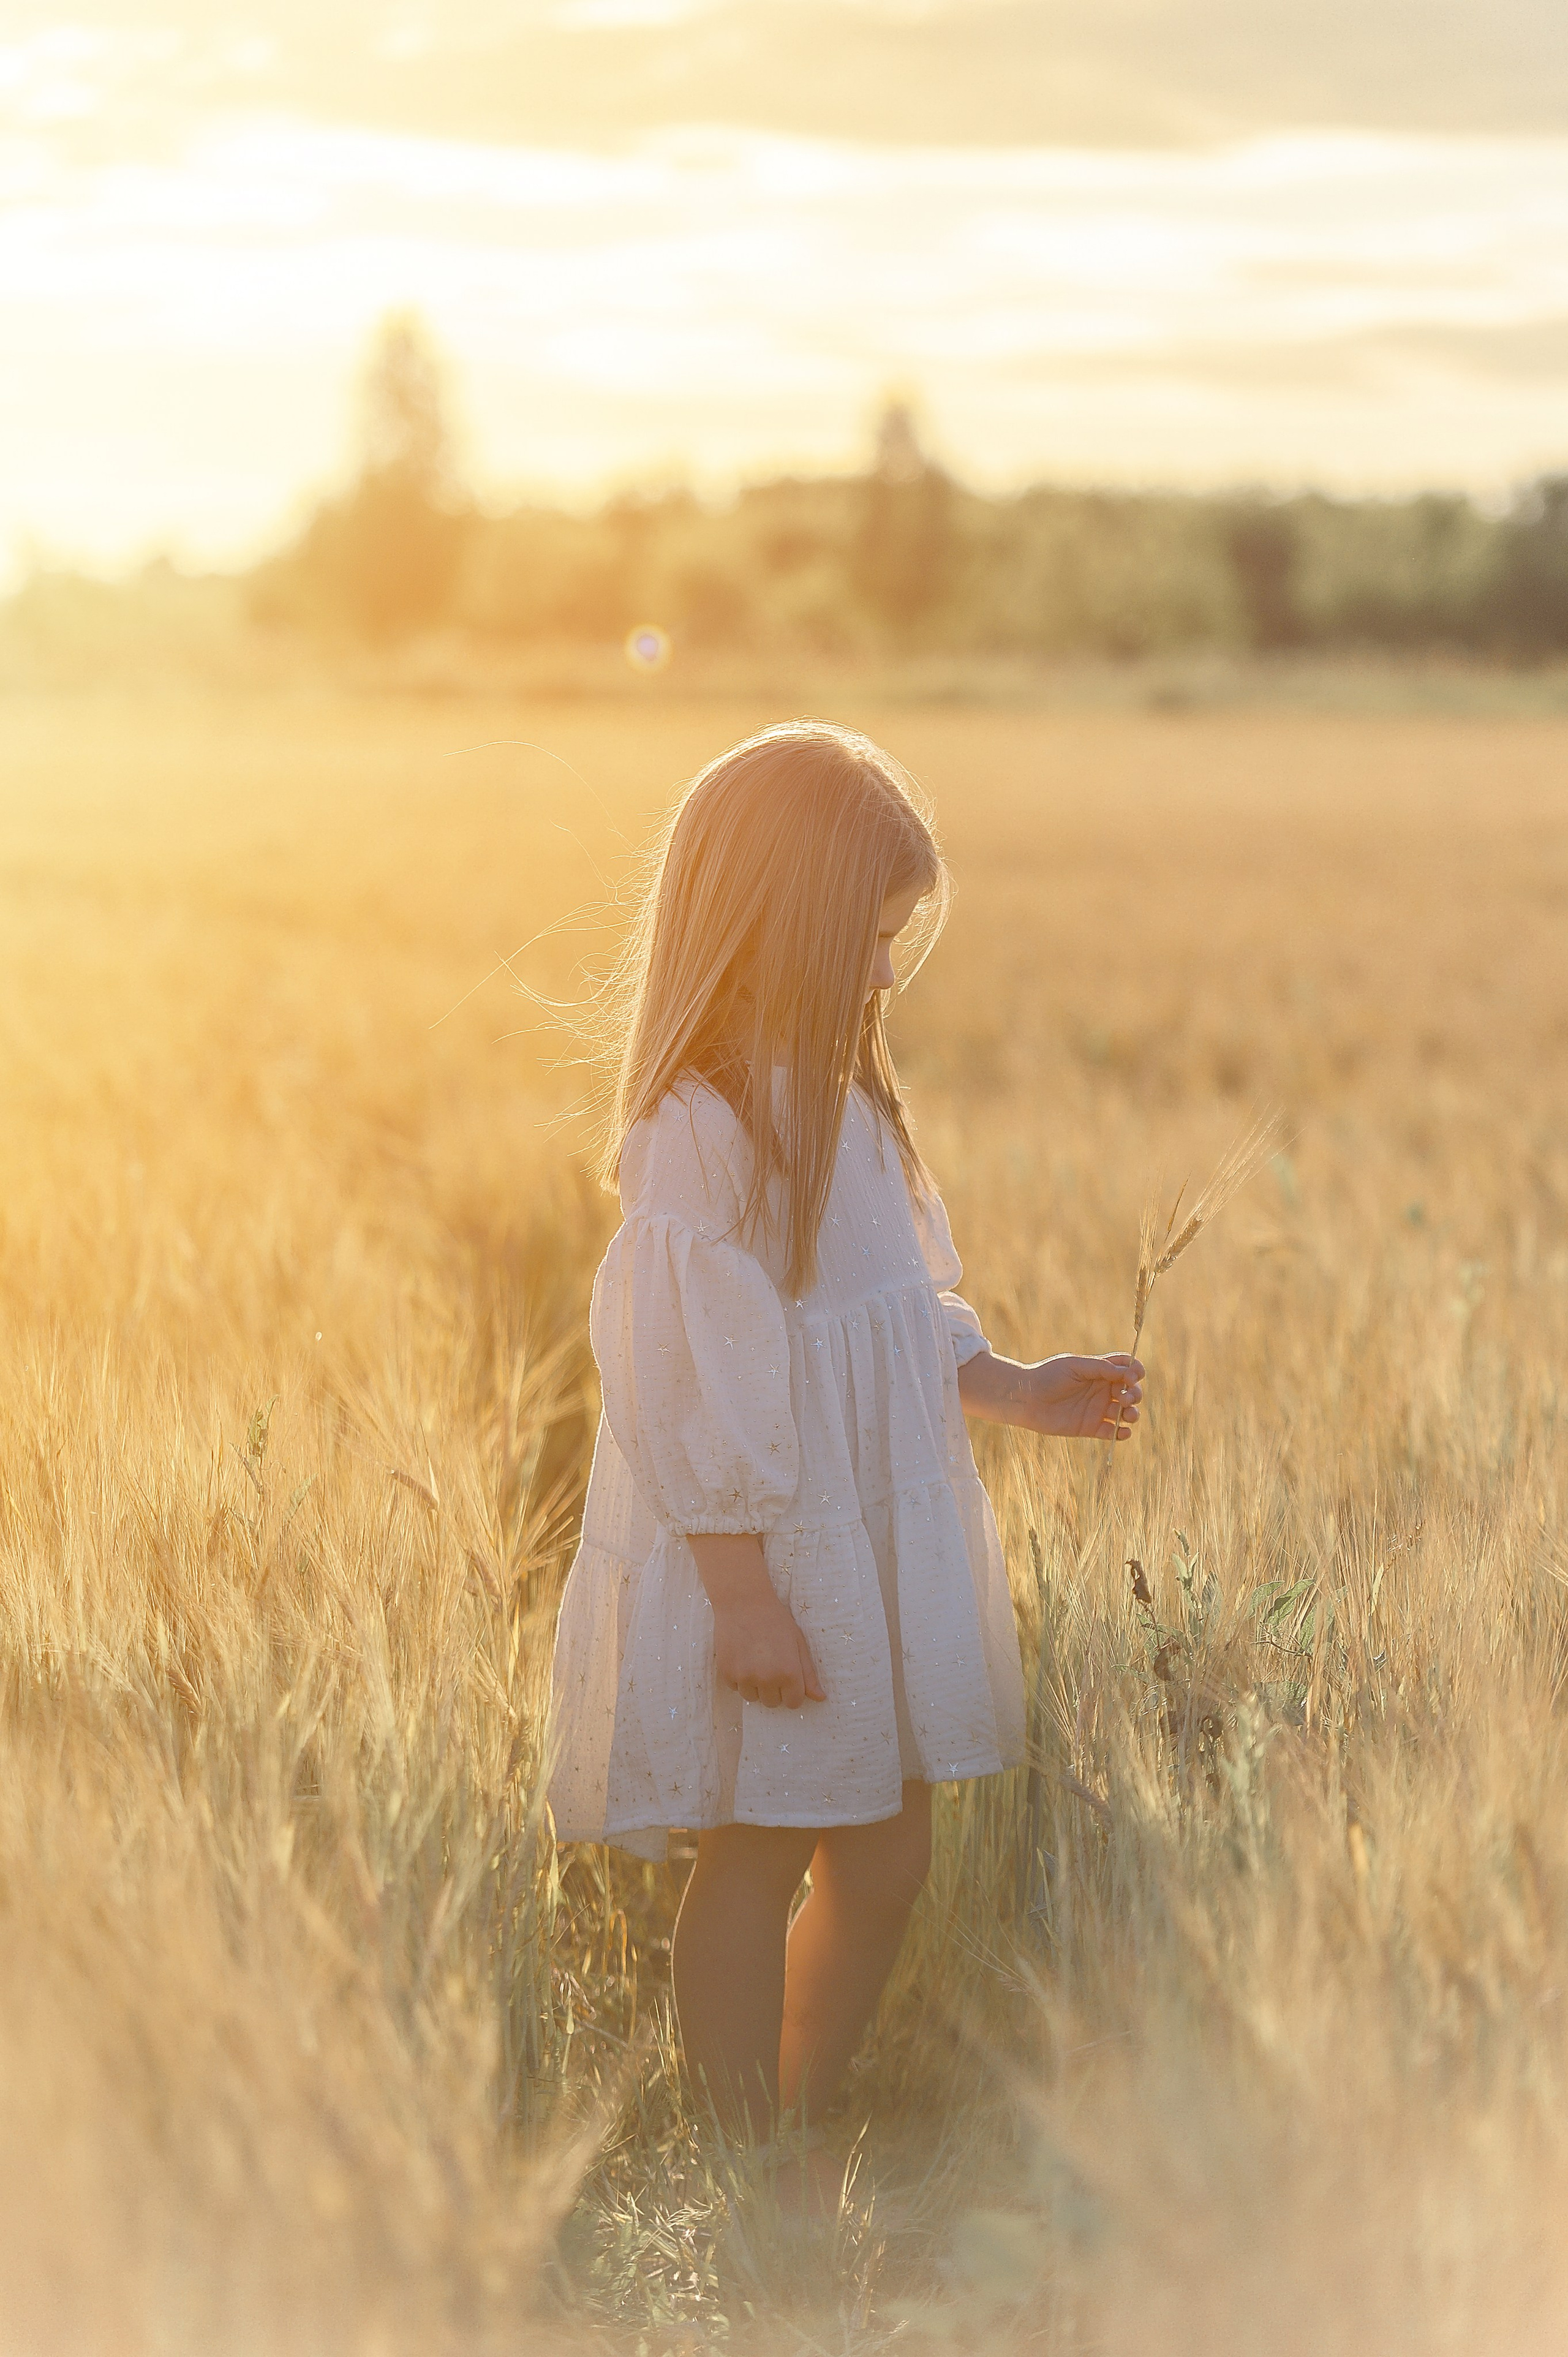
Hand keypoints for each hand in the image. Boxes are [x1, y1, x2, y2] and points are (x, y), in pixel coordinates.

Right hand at [687, 1532, 827, 1707]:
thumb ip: (808, 1674)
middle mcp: (767, 1679)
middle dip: (773, 1689)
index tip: (787, 1677)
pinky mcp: (726, 1673)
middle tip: (770, 1664)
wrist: (743, 1601)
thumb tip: (820, 1698)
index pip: (793, 1703)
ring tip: (755, 1660)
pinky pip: (735, 1688)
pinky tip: (742, 1657)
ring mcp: (745, 1678)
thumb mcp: (798, 1644)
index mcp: (789, 1673)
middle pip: (772, 1703)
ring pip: (752, 1698)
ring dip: (755, 1685)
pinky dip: (738, 1678)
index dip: (791, 1691)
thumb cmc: (776, 1620)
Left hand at [958, 1348, 1144, 1439]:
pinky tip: (1121, 1431)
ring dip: (1133, 1413)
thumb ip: (1102, 1368)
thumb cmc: (1048, 1376)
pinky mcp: (1091, 1427)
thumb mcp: (1076, 1366)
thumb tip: (1128, 1373)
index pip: (1128, 1368)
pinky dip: (1122, 1433)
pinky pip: (1113, 1432)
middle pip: (1132, 1391)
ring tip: (1127, 1413)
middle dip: (1135, 1394)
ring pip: (1127, 1412)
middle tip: (1125, 1397)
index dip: (1136, 1371)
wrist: (1026, 1398)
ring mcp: (1098, 1409)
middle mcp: (1102, 1389)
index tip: (1132, 1376)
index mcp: (1101, 1370)